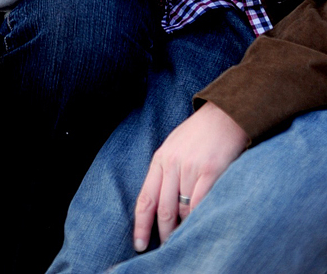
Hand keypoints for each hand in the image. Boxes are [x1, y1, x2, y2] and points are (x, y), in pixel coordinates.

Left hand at [133, 102, 249, 251]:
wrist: (224, 115)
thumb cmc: (198, 134)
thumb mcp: (174, 147)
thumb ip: (166, 171)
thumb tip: (161, 205)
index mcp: (160, 159)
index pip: (145, 198)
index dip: (141, 224)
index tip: (139, 245)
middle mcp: (172, 164)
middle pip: (163, 209)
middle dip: (164, 233)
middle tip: (167, 248)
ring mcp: (191, 168)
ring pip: (183, 209)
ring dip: (184, 227)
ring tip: (186, 238)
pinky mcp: (211, 171)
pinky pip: (201, 203)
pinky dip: (199, 219)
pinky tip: (199, 225)